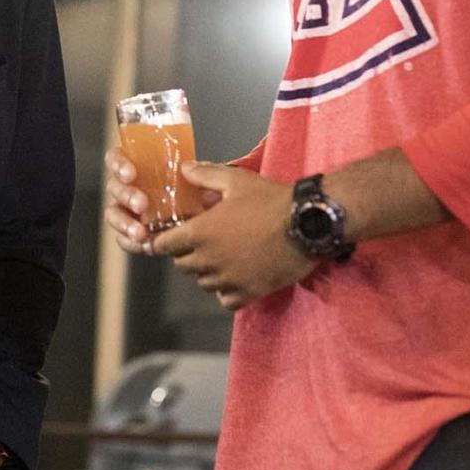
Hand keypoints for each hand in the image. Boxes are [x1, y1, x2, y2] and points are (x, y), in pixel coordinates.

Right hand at [103, 146, 221, 253]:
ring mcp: (127, 211)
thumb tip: (191, 168)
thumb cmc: (202, 191)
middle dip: (126, 195)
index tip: (131, 174)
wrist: (211, 222)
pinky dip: (130, 242)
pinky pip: (123, 238)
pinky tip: (142, 244)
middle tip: (142, 204)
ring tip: (140, 233)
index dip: (119, 164)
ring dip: (124, 222)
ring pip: (113, 214)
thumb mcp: (207, 176)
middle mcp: (128, 186)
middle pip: (114, 186)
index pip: (117, 157)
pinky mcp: (133, 233)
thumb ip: (203, 172)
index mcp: (138, 164)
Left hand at [152, 164, 314, 309]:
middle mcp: (209, 260)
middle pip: (182, 265)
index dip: (162, 241)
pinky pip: (226, 300)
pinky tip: (235, 277)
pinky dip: (226, 291)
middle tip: (200, 242)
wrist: (307, 224)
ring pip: (203, 283)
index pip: (164, 245)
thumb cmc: (269, 200)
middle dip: (186, 253)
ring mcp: (229, 279)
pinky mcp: (249, 293)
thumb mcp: (235, 180)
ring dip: (207, 272)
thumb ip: (205, 176)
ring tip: (221, 257)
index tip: (166, 238)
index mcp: (200, 233)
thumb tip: (184, 169)